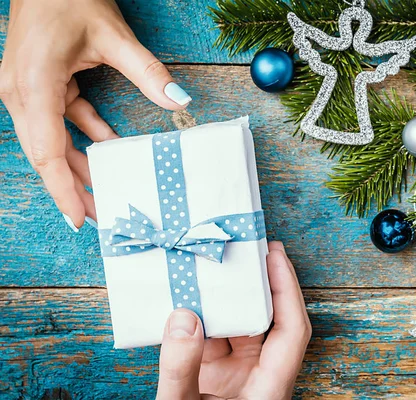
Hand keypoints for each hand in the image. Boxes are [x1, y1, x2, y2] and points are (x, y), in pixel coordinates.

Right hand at [0, 0, 191, 230]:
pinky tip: (109, 150)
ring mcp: (26, 90)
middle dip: (73, 187)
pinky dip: (84, 137)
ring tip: (105, 193)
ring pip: (52, 142)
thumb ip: (148, 72)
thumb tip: (180, 101)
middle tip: (101, 217)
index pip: (47, 152)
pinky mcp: (38, 86)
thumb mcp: (113, 35)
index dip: (63, 189)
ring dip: (79, 166)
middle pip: (46, 154)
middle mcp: (22, 93)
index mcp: (33, 85)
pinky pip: (61, 121)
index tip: (79, 220)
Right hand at [156, 242, 311, 399]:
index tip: (273, 255)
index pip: (292, 330)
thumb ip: (182, 368)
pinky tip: (187, 299)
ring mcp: (238, 377)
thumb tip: (182, 318)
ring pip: (240, 327)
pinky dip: (203, 319)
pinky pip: (214, 340)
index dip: (286, 289)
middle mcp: (259, 377)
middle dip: (258, 283)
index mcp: (269, 387)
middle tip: (248, 248)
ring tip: (214, 265)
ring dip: (227, 299)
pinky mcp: (217, 378)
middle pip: (268, 321)